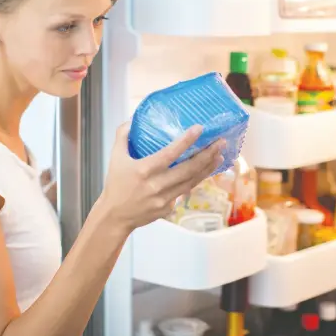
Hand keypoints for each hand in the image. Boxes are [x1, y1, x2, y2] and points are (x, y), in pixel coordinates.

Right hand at [99, 122, 224, 232]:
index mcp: (144, 170)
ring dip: (207, 168)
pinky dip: (195, 181)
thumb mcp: (115, 158)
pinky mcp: (168, 208)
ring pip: (192, 181)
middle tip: (221, 142)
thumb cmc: (116, 185)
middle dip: (207, 155)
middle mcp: (157, 185)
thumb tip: (132, 120)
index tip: (199, 128)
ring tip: (219, 155)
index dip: (186, 141)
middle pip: (189, 169)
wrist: (115, 216)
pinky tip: (204, 172)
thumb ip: (123, 136)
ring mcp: (164, 199)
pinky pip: (184, 192)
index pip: (170, 153)